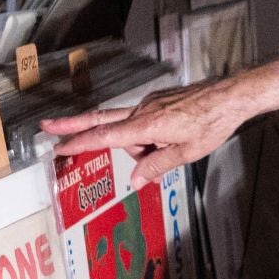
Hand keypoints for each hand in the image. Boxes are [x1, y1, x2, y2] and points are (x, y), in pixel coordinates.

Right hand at [42, 78, 250, 187]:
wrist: (230, 97)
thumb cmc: (211, 124)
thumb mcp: (186, 153)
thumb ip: (157, 166)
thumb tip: (134, 180)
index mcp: (147, 125)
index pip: (106, 136)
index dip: (79, 142)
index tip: (58, 145)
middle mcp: (143, 110)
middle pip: (102, 120)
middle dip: (73, 125)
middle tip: (47, 127)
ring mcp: (150, 103)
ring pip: (131, 129)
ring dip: (140, 145)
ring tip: (172, 148)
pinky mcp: (158, 101)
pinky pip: (144, 122)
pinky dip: (149, 136)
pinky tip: (172, 139)